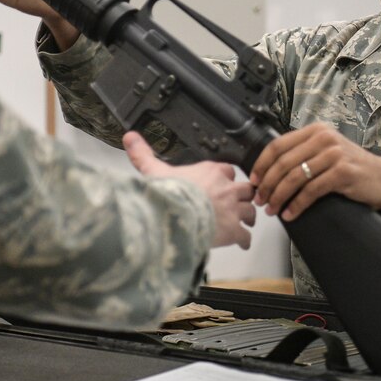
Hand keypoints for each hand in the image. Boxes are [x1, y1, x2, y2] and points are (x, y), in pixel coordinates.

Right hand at [124, 131, 254, 249]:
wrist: (175, 216)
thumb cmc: (168, 193)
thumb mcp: (153, 170)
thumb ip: (143, 154)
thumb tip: (130, 137)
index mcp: (211, 172)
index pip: (227, 170)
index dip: (226, 177)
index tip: (223, 182)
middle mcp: (226, 189)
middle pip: (245, 190)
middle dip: (243, 197)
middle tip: (238, 203)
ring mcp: (233, 210)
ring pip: (250, 212)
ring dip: (247, 217)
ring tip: (244, 223)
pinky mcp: (234, 230)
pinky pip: (246, 236)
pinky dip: (244, 240)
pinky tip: (241, 243)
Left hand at [249, 122, 380, 221]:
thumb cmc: (350, 167)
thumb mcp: (325, 152)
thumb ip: (302, 153)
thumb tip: (268, 171)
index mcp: (315, 130)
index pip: (277, 145)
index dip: (261, 165)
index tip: (253, 181)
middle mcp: (324, 138)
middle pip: (283, 163)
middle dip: (267, 184)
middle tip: (260, 200)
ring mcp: (334, 154)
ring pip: (294, 177)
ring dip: (279, 197)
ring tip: (272, 210)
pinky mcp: (342, 173)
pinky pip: (311, 191)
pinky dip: (297, 205)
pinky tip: (290, 214)